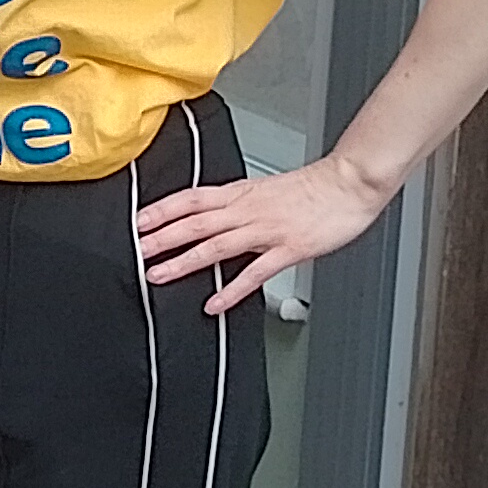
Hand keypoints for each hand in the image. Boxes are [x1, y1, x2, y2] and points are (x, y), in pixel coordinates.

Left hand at [135, 151, 386, 314]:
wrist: (351, 183)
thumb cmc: (315, 187)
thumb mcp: (266, 188)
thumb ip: (239, 202)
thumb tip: (213, 212)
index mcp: (241, 193)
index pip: (191, 199)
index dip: (162, 210)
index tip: (138, 222)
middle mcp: (248, 210)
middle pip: (195, 223)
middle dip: (161, 238)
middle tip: (136, 251)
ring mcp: (267, 230)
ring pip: (216, 246)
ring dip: (184, 261)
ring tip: (159, 275)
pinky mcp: (289, 249)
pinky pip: (254, 272)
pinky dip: (231, 289)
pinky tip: (214, 303)